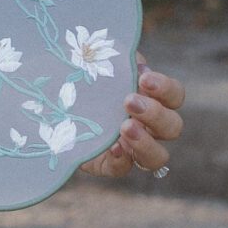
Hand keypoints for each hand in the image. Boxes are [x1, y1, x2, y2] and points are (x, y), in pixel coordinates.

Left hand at [80, 66, 185, 180]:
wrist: (53, 102)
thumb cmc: (82, 76)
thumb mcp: (98, 61)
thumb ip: (118, 58)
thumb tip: (133, 60)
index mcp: (151, 98)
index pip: (174, 95)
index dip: (165, 88)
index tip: (143, 78)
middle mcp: (149, 126)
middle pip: (173, 127)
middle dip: (155, 114)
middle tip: (129, 102)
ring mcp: (132, 148)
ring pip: (158, 156)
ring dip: (146, 142)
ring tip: (125, 128)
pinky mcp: (109, 164)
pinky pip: (123, 169)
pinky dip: (121, 159)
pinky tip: (112, 147)